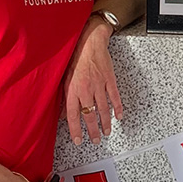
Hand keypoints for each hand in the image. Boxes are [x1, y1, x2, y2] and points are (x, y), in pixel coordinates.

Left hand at [61, 21, 123, 144]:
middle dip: (92, 131)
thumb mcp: (63, 77)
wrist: (89, 40)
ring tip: (106, 132)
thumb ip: (64, 96)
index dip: (75, 130)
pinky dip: (118, 107)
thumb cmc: (74, 56)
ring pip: (103, 109)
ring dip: (105, 123)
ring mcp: (99, 85)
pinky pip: (115, 96)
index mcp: (72, 90)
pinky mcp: (109, 79)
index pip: (73, 116)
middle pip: (90, 116)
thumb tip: (63, 112)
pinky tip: (119, 116)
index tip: (78, 140)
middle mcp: (86, 89)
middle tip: (95, 141)